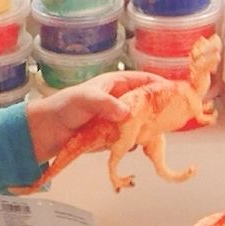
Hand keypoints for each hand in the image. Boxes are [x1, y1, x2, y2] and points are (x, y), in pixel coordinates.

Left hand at [25, 71, 163, 163]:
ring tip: (158, 132)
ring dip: (150, 127)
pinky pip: (132, 138)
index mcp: (117, 84)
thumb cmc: (64, 107)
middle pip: (149, 103)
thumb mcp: (85, 99)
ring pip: (143, 122)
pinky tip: (141, 144)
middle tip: (173, 117)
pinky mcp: (115, 136)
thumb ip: (106, 103)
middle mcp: (121, 100)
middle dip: (160, 109)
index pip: (145, 81)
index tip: (176, 93)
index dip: (162, 85)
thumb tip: (126, 112)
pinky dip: (137, 141)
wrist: (48, 131)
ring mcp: (119, 119)